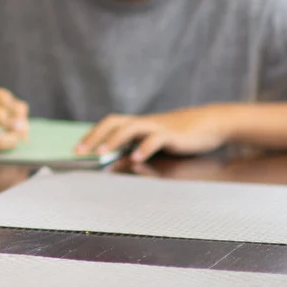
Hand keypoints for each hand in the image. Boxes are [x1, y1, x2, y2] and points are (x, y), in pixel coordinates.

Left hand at [76, 105, 234, 163]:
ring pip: (131, 127)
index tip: (76, 148)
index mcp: (138, 123)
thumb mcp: (155, 142)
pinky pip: (155, 139)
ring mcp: (158, 126)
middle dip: (95, 136)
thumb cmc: (181, 135)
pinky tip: (135, 159)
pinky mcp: (173, 134)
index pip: (109, 124)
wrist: (210, 123)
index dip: (92, 134)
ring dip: (114, 140)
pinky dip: (144, 148)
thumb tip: (117, 164)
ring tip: (101, 153)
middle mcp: (144, 122)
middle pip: (114, 122)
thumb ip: (136, 151)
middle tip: (80, 151)